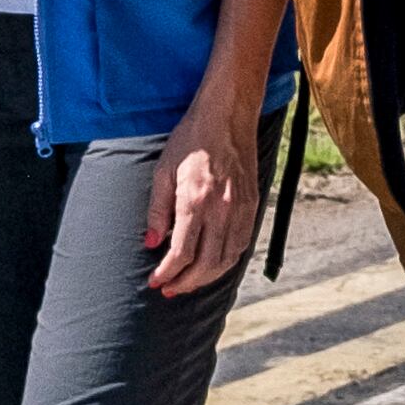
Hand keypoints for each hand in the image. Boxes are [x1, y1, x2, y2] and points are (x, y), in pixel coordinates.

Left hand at [146, 93, 263, 298]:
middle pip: (206, 264)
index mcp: (196, 200)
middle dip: (185, 282)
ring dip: (206, 277)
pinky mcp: (252, 204)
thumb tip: (152, 243)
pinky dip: (226, 261)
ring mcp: (240, 208)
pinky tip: (212, 264)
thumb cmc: (191, 140)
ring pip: (227, 259)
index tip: (155, 281)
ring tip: (188, 282)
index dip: (166, 273)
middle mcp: (221, 209)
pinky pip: (241, 244)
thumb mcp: (163, 171)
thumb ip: (158, 210)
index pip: (181, 253)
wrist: (227, 116)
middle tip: (169, 289)